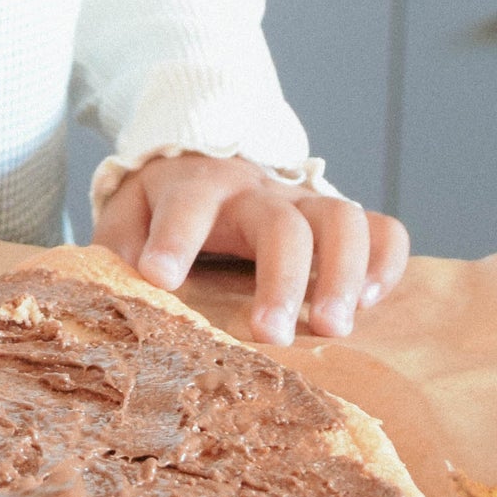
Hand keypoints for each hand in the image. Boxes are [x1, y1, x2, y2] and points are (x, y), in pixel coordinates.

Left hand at [93, 152, 410, 346]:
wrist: (203, 160)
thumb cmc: (161, 205)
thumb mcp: (126, 215)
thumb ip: (117, 246)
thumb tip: (111, 290)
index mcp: (194, 185)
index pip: (187, 205)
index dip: (175, 240)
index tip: (160, 280)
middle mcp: (257, 188)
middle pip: (281, 223)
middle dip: (279, 281)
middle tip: (271, 337)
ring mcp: (303, 200)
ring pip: (342, 220)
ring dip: (341, 275)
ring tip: (332, 329)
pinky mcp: (336, 218)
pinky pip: (382, 229)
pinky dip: (385, 263)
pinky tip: (368, 304)